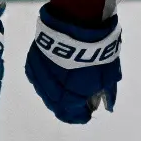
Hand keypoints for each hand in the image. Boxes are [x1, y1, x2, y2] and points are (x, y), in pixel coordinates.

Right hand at [24, 6, 121, 124]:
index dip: (81, 115)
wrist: (76, 24)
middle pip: (58, 105)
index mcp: (68, 100)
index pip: (73, 116)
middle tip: (81, 98)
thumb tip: (107, 107)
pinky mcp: (32, 62)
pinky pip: (39, 76)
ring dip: (57, 91)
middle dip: (70, 104)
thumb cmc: (96, 52)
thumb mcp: (109, 74)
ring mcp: (38, 77)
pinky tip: (58, 71)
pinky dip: (49, 77)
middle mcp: (48, 93)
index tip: (88, 112)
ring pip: (46, 91)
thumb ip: (107, 93)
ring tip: (70, 82)